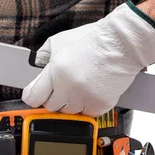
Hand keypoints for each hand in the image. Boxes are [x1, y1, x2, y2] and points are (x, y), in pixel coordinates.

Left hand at [22, 2, 154, 116]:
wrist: (122, 44)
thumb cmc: (92, 40)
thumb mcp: (58, 42)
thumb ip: (42, 58)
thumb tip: (34, 73)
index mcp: (56, 71)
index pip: (33, 98)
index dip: (33, 96)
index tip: (35, 95)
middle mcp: (69, 87)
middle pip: (50, 106)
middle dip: (54, 97)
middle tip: (62, 85)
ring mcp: (85, 98)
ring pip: (68, 111)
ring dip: (71, 102)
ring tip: (79, 85)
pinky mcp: (100, 105)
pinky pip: (86, 113)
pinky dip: (87, 105)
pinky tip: (90, 90)